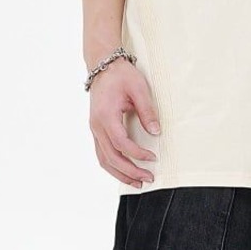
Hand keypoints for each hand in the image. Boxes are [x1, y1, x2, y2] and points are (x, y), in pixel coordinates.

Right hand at [89, 59, 161, 186]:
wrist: (103, 67)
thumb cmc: (121, 75)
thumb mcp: (139, 89)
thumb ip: (148, 111)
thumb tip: (156, 132)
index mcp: (106, 116)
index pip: (121, 143)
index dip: (137, 154)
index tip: (153, 158)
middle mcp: (97, 126)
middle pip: (111, 157)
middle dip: (130, 171)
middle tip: (148, 178)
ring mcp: (94, 129)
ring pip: (103, 159)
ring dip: (120, 173)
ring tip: (137, 183)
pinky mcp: (96, 130)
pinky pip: (101, 153)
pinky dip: (112, 166)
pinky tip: (124, 172)